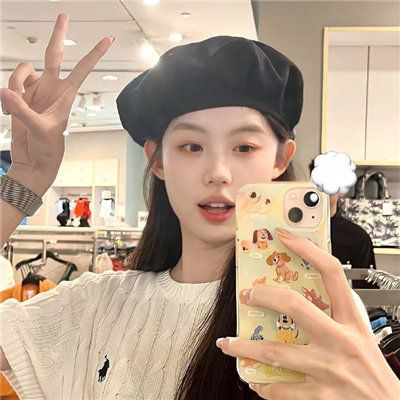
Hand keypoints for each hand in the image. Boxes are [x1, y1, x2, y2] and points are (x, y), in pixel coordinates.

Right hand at [0, 14, 113, 193]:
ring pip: (21, 71)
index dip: (93, 54)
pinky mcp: (20, 95)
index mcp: (65, 94)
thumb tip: (6, 90)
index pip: (81, 70)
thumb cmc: (48, 147)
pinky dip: (6, 97)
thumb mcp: (40, 129)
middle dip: (57, 35)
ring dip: (13, 85)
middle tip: (64, 14)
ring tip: (12, 108)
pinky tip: (8, 112)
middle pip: (53, 54)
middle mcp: (52, 87)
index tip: (108, 40)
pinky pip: (9, 85)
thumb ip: (23, 110)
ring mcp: (35, 90)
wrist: (35, 158)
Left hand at [217, 228, 399, 398]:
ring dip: (244, 347)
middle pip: (294, 305)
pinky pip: (282, 389)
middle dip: (263, 296)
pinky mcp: (321, 396)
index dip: (307, 249)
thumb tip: (307, 289)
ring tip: (227, 343)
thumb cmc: (373, 368)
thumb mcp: (360, 331)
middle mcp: (340, 340)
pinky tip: (255, 379)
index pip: (331, 272)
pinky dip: (264, 385)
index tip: (284, 236)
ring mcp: (329, 369)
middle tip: (246, 295)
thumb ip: (338, 310)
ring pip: (275, 351)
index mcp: (352, 320)